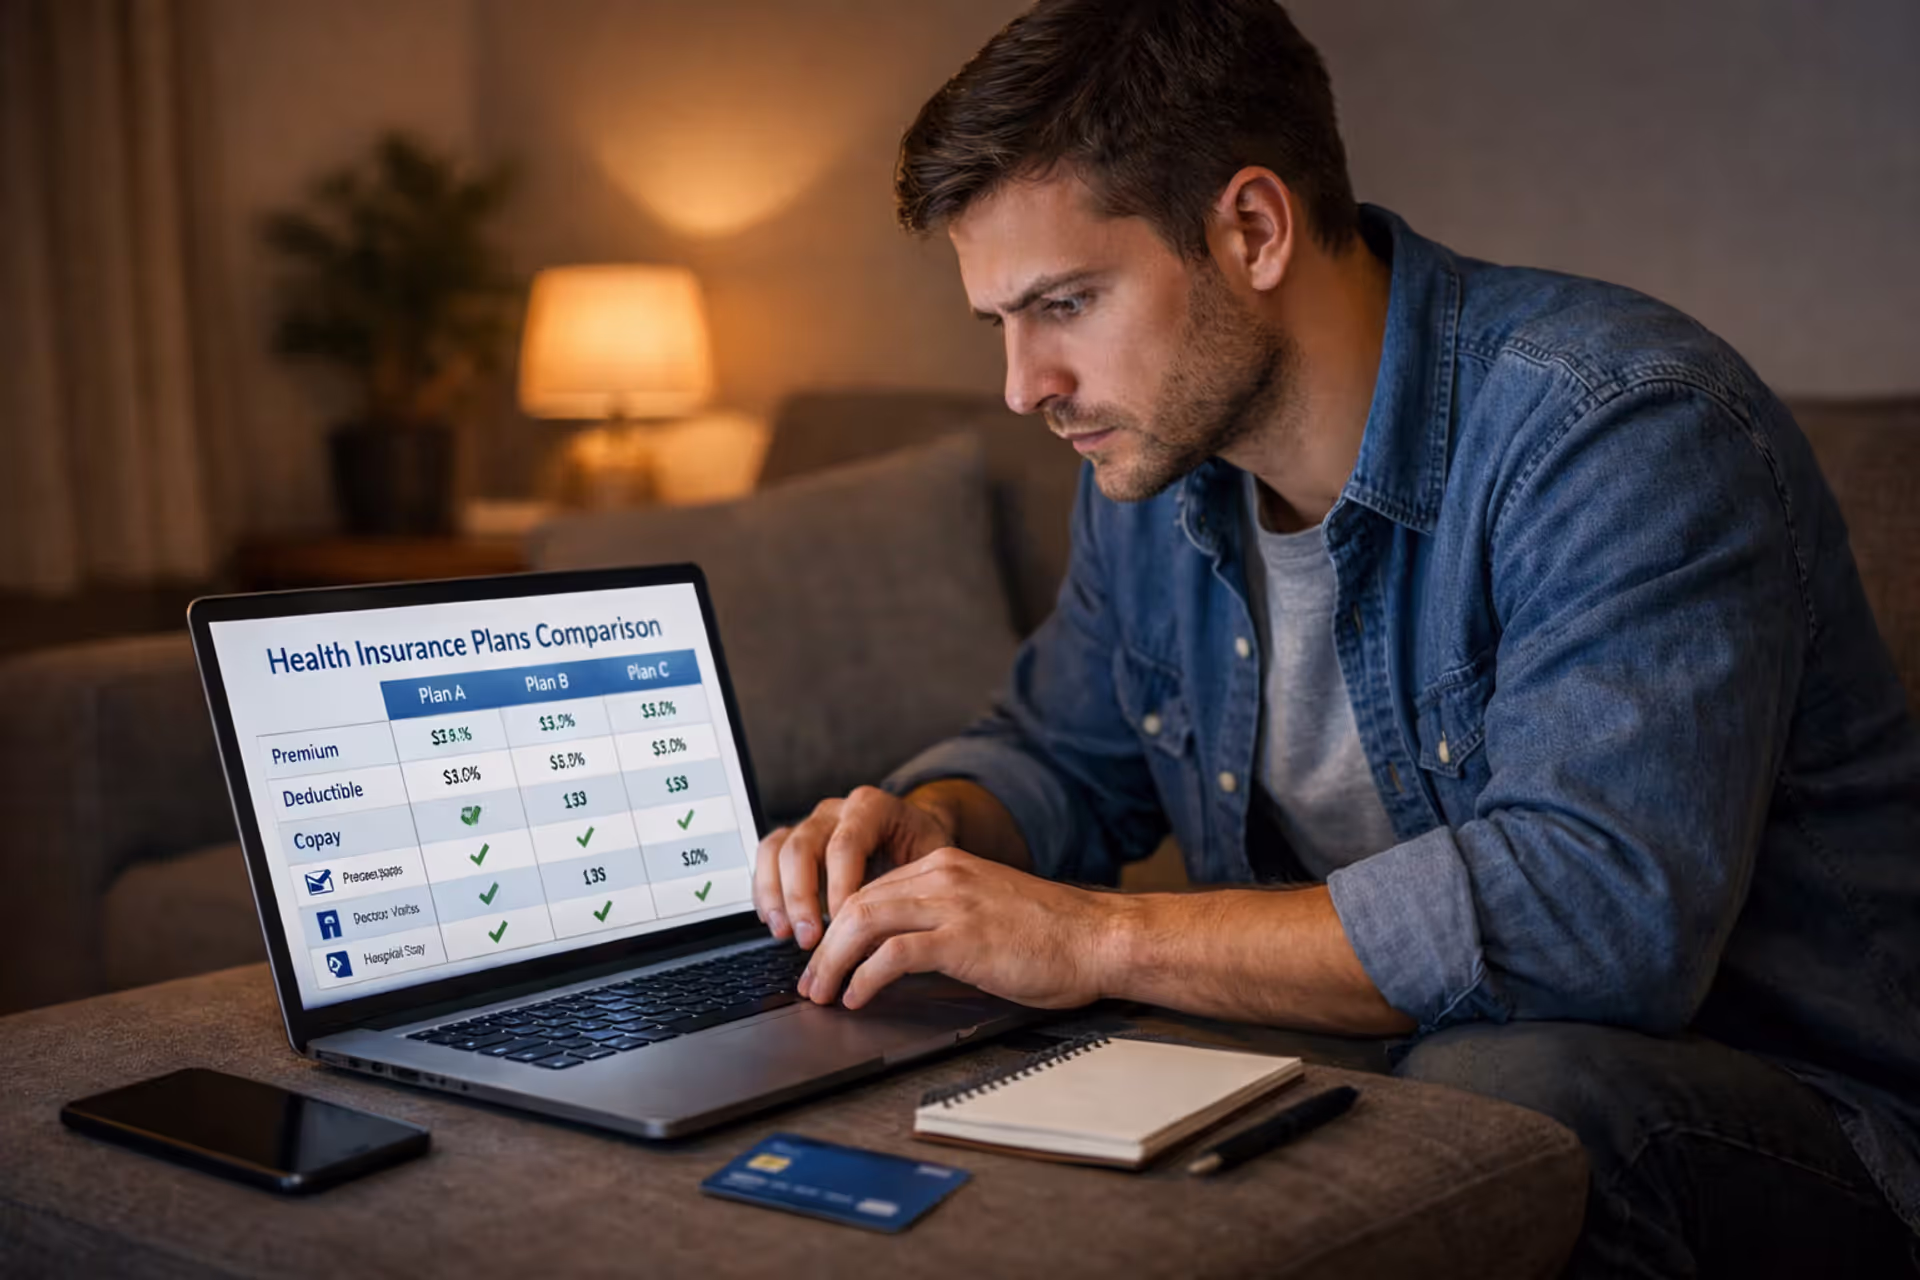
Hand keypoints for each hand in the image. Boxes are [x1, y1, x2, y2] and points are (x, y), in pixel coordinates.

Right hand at [753, 786, 955, 949]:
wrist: (916, 837)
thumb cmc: (924, 854)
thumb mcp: (929, 866)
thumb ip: (906, 892)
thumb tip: (884, 941)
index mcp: (872, 807)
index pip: (846, 844)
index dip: (840, 887)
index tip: (842, 925)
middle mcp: (836, 811)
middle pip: (803, 846)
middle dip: (801, 898)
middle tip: (810, 939)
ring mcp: (812, 823)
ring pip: (777, 849)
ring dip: (777, 896)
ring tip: (785, 934)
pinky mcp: (794, 840)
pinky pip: (766, 857)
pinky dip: (765, 892)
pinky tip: (775, 922)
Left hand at [795, 847, 1116, 1010]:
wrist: (1100, 939)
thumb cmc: (1054, 935)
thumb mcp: (988, 911)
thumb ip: (945, 919)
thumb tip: (899, 953)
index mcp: (947, 865)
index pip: (871, 888)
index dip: (838, 926)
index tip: (825, 957)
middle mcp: (944, 875)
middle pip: (857, 903)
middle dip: (824, 946)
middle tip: (810, 981)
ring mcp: (952, 904)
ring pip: (863, 922)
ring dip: (833, 962)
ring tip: (821, 992)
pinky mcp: (962, 938)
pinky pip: (893, 955)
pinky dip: (865, 977)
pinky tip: (858, 997)